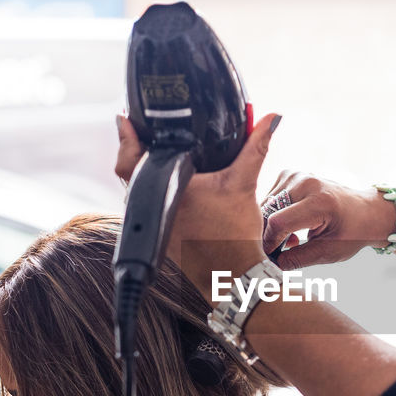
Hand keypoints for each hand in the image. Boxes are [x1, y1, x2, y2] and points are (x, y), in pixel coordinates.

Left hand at [115, 110, 281, 297]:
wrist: (232, 275)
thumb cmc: (234, 235)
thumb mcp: (245, 183)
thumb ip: (255, 147)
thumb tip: (270, 120)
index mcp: (168, 188)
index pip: (129, 158)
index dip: (125, 137)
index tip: (124, 120)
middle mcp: (154, 207)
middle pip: (132, 172)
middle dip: (139, 153)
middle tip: (144, 133)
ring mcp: (154, 226)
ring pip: (140, 192)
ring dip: (147, 175)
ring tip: (161, 159)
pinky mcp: (159, 239)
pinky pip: (150, 211)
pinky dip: (158, 197)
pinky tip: (174, 191)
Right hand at [261, 172, 395, 269]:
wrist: (366, 211)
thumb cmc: (352, 232)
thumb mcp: (328, 252)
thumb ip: (297, 259)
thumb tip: (271, 265)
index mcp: (320, 202)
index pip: (279, 223)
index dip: (269, 243)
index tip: (270, 257)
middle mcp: (307, 183)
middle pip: (268, 213)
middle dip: (268, 235)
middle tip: (283, 251)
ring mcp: (297, 175)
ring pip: (265, 205)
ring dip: (270, 225)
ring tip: (293, 239)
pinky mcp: (291, 174)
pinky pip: (270, 198)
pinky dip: (274, 214)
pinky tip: (291, 225)